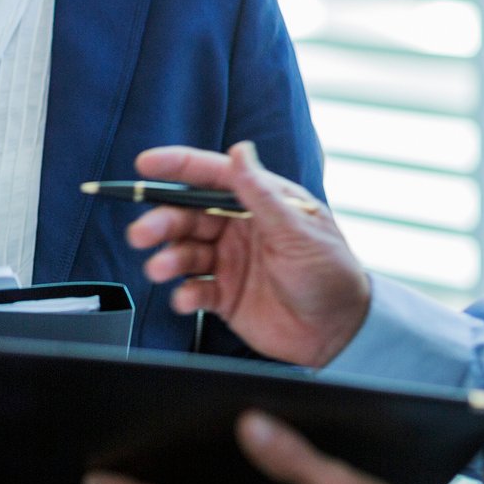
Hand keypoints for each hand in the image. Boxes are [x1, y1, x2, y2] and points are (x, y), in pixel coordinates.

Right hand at [128, 140, 369, 367]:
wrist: (340, 332)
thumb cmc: (330, 272)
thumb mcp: (298, 229)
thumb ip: (262, 193)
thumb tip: (239, 151)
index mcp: (259, 202)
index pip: (212, 176)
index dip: (177, 166)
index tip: (145, 164)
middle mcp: (239, 228)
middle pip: (188, 216)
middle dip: (162, 221)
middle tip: (143, 233)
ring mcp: (230, 262)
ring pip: (185, 252)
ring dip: (168, 258)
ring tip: (160, 268)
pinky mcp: (225, 296)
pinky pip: (194, 290)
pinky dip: (184, 293)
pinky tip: (186, 299)